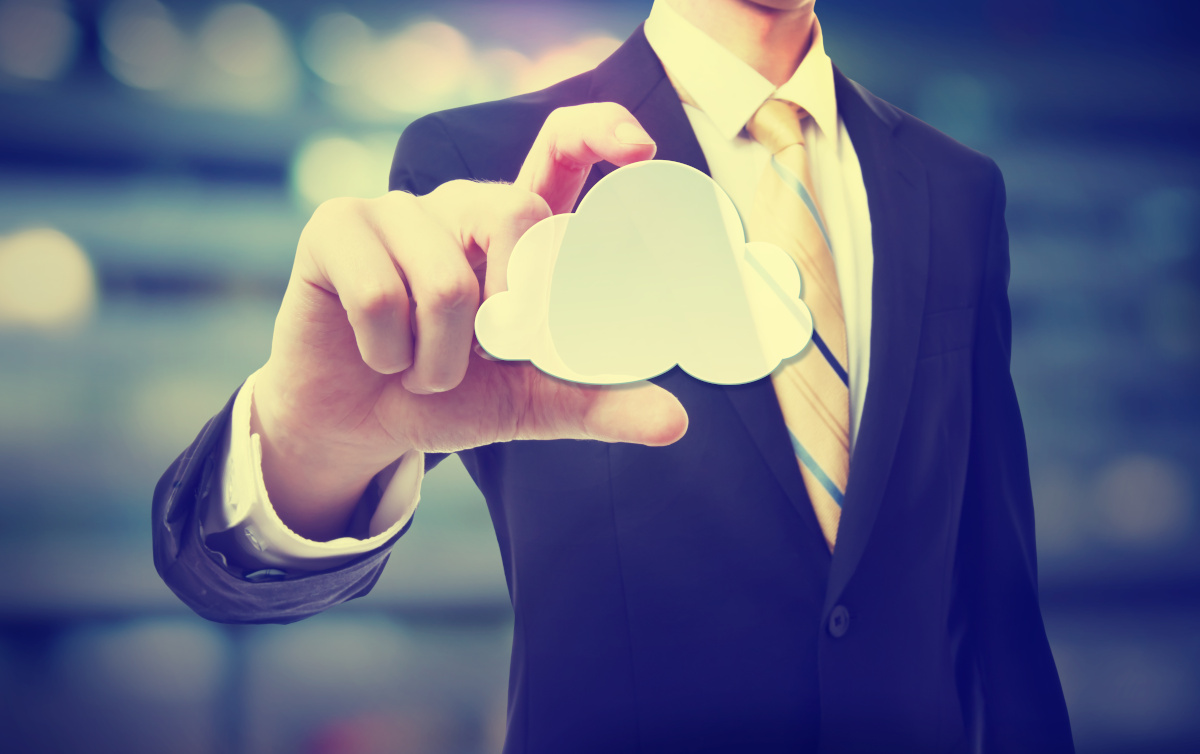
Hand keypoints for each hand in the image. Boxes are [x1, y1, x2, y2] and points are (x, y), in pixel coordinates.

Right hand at [252, 103, 687, 539]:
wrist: (359, 425)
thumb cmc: (447, 395)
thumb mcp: (532, 402)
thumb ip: (599, 403)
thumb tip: (676, 423)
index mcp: (516, 230)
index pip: (562, 148)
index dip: (601, 132)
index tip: (641, 150)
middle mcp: (463, 206)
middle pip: (517, 217)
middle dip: (506, 316)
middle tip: (481, 353)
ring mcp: (397, 209)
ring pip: (447, 284)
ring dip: (439, 360)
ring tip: (420, 367)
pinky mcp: (336, 226)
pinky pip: (379, 295)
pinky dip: (387, 352)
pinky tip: (376, 352)